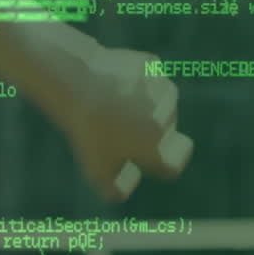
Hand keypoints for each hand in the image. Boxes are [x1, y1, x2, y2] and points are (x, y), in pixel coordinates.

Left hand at [59, 46, 193, 201]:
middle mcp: (167, 119)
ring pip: (160, 101)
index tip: (154, 159)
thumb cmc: (87, 130)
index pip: (175, 163)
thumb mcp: (95, 170)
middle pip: (163, 131)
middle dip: (146, 132)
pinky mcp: (151, 63)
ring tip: (114, 104)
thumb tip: (126, 189)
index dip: (165, 164)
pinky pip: (147, 76)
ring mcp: (161, 88)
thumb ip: (115, 190)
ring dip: (144, 105)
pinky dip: (135, 79)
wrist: (78, 84)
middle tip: (115, 128)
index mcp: (157, 149)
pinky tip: (114, 82)